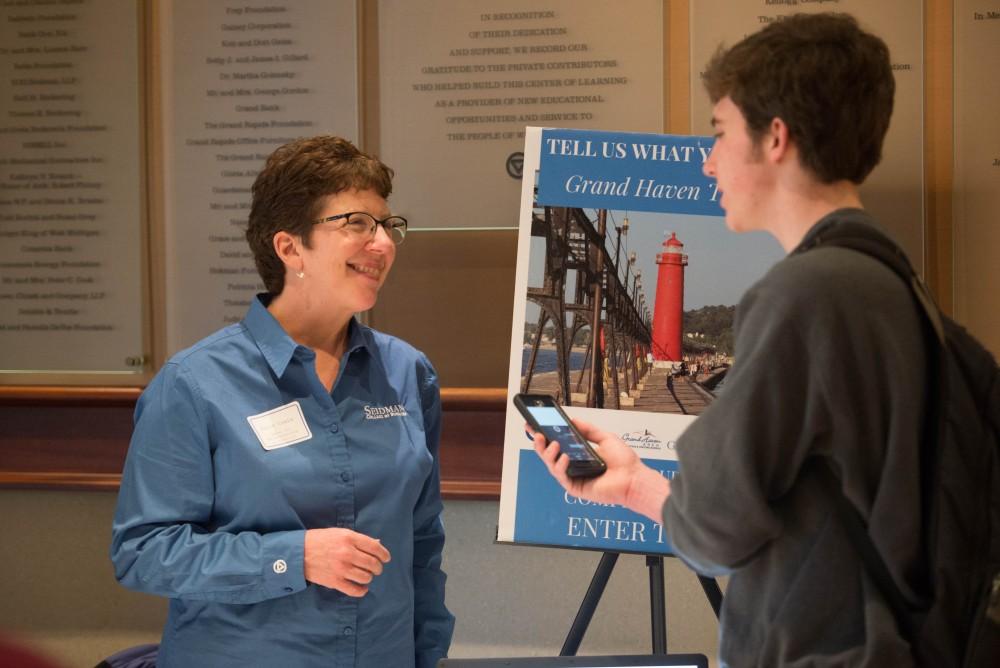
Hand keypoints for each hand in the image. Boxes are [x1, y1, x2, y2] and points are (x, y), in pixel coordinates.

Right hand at [304, 528, 390, 596]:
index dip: (384, 554)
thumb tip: (377, 545)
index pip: (375, 548)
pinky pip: (354, 590)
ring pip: (366, 577)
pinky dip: (361, 590)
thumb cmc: (320, 540)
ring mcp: (341, 568)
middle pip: (373, 564)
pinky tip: (362, 588)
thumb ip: (359, 539)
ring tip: (366, 575)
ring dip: (369, 577)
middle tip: (377, 568)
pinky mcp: (335, 581)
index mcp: (349, 538)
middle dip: (378, 567)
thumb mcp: (340, 533)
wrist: (298, 553)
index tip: (386, 558)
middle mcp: (347, 553)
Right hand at [531, 418, 669, 522]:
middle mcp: (573, 466)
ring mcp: (573, 477)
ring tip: (553, 443)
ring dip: (548, 454)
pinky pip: (562, 477)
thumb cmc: (624, 462)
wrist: (634, 479)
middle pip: (550, 455)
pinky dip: (560, 466)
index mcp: (578, 454)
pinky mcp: (575, 488)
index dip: (544, 435)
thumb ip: (588, 429)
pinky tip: (565, 458)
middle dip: (540, 444)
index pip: (557, 444)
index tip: (533, 425)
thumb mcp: (605, 438)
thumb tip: (572, 419)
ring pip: (552, 466)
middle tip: (536, 433)